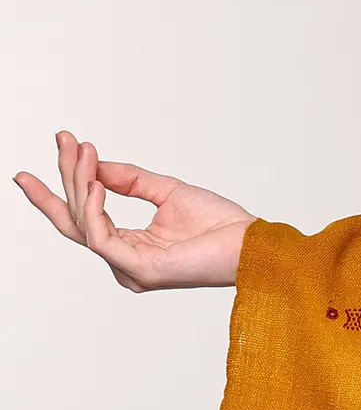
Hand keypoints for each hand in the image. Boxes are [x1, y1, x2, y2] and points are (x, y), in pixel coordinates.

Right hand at [15, 131, 254, 290]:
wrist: (250, 242)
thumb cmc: (219, 224)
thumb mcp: (166, 191)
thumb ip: (129, 180)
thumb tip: (94, 164)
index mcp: (131, 247)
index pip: (86, 216)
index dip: (69, 181)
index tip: (62, 142)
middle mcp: (124, 262)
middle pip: (76, 219)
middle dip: (65, 177)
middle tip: (61, 139)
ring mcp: (130, 269)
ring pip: (85, 223)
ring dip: (80, 183)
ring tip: (83, 152)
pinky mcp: (140, 270)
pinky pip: (101, 237)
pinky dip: (94, 208)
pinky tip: (96, 183)